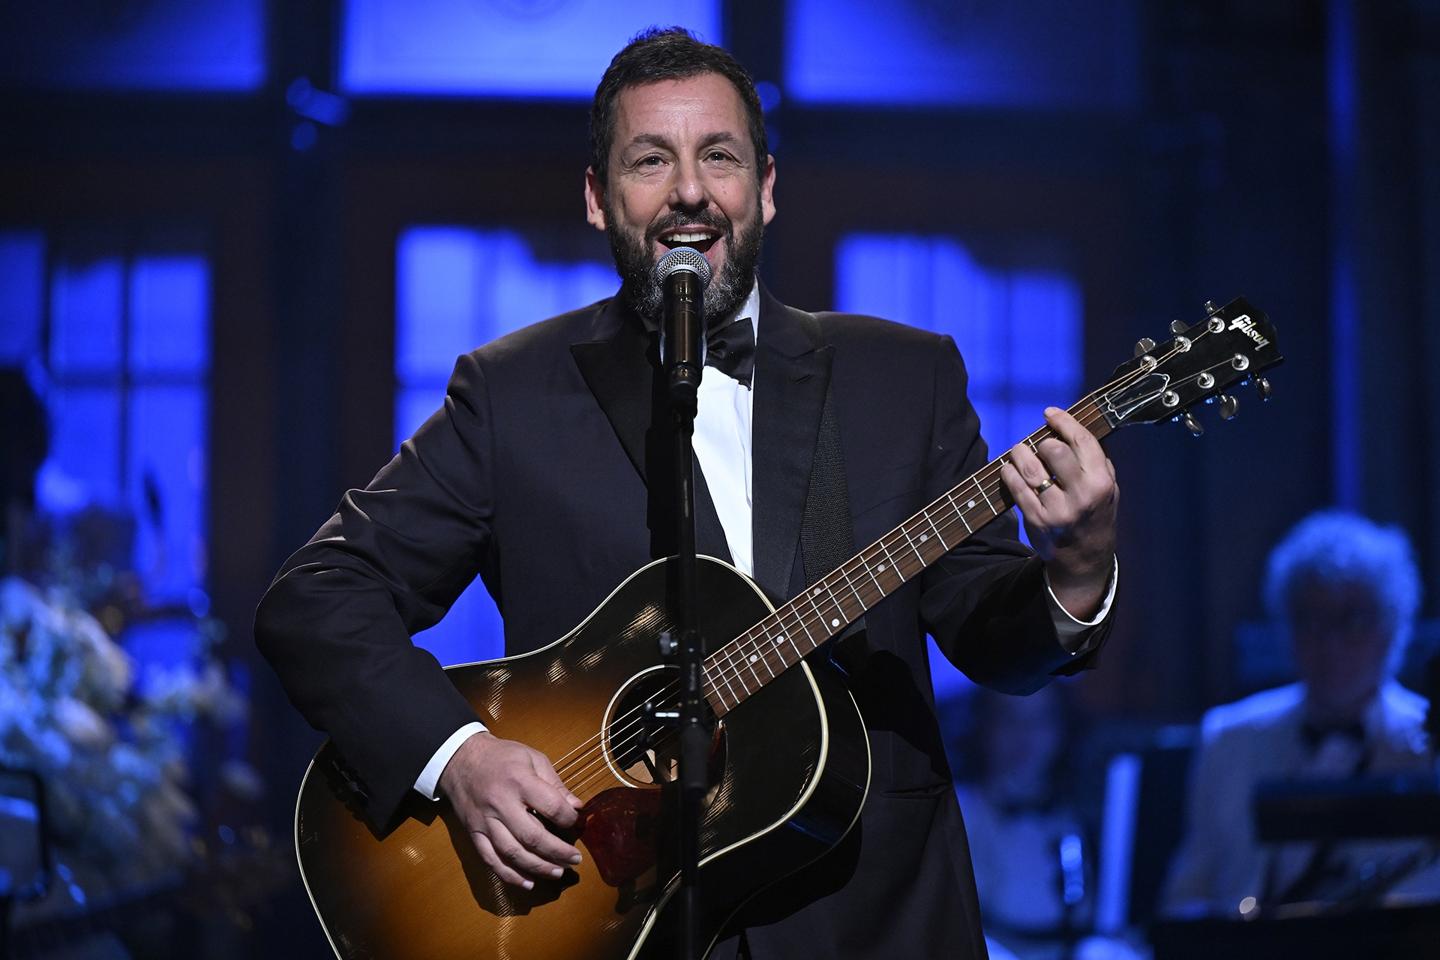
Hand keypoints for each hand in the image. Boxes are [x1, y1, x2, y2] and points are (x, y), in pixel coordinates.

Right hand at [438, 731, 584, 889]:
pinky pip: (491, 860)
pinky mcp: (474, 834)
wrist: (461, 759)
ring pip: (512, 853)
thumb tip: (577, 808)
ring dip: (537, 867)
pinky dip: (510, 875)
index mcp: (519, 780)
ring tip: (557, 872)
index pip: (550, 806)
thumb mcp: (533, 758)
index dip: (568, 819)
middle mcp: (501, 803)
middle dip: (557, 852)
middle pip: (531, 836)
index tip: (575, 822)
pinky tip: (528, 883)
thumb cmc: (503, 757)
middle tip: (575, 860)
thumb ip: (555, 784)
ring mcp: (485, 821)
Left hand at [998, 406, 1118, 619]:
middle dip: (1042, 441)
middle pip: (1054, 451)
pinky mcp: (1036, 520)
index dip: (1063, 421)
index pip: (1081, 441)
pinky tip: (1009, 468)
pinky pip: (1016, 488)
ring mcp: (1057, 509)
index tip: (1050, 413)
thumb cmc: (1096, 515)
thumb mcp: (1109, 489)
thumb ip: (1096, 461)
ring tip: (1018, 451)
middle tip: (1037, 443)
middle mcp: (1081, 495)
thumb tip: (1071, 429)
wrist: (1085, 559)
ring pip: (1030, 468)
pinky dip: (1009, 473)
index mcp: (1102, 482)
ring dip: (1020, 453)